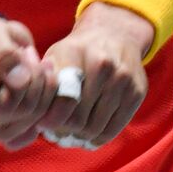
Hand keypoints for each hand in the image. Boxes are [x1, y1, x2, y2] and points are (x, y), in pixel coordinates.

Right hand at [0, 7, 55, 149]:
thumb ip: (4, 52)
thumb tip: (19, 80)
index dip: (4, 75)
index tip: (13, 54)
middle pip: (9, 108)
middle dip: (30, 76)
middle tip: (30, 53)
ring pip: (26, 119)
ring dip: (41, 88)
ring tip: (37, 64)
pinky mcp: (4, 136)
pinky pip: (31, 131)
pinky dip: (44, 106)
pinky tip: (42, 86)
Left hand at [36, 2, 151, 148]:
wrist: (116, 33)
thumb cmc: (78, 51)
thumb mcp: (57, 55)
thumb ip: (45, 82)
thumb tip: (35, 117)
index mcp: (76, 53)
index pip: (63, 99)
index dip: (51, 119)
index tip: (44, 124)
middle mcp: (103, 65)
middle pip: (78, 118)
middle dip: (64, 131)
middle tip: (57, 134)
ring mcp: (123, 79)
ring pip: (95, 128)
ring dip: (80, 137)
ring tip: (71, 135)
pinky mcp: (137, 92)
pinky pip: (113, 129)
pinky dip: (97, 139)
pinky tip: (88, 137)